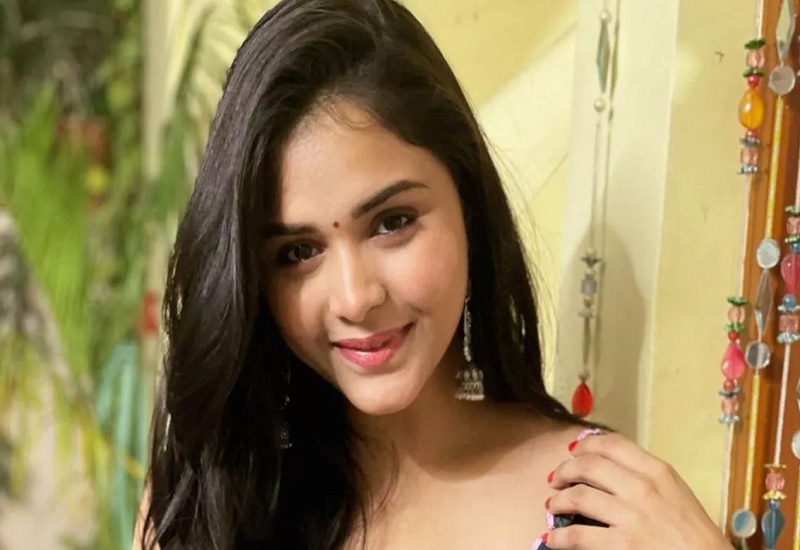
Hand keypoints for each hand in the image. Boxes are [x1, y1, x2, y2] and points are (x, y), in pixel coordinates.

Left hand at [542, 432, 730, 549]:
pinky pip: (577, 536)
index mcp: (657, 471)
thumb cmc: (696, 534)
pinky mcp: (622, 545)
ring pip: (578, 496)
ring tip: (553, 504)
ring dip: (559, 500)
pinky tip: (552, 537)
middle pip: (589, 465)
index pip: (612, 444)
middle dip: (565, 470)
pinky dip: (559, 536)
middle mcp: (642, 488)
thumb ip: (646, 477)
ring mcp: (631, 516)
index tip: (572, 450)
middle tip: (556, 478)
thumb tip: (609, 468)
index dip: (585, 444)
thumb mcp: (676, 493)